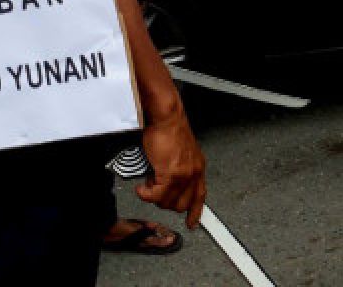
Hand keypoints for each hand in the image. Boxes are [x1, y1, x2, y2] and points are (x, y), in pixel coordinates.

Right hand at [136, 107, 206, 227]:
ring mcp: (185, 175)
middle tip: (154, 189)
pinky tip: (142, 187)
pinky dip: (145, 194)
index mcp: (198, 168)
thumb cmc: (169, 131)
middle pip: (181, 204)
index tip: (192, 224)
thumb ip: (178, 170)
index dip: (195, 212)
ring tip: (147, 184)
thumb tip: (165, 186)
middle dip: (164, 202)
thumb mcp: (180, 153)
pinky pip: (156, 196)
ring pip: (167, 202)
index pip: (200, 196)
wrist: (166, 118)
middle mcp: (195, 173)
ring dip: (153, 197)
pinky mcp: (172, 174)